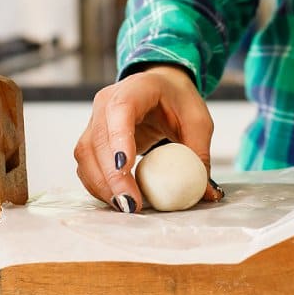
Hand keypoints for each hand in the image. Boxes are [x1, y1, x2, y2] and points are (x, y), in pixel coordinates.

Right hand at [74, 64, 221, 211]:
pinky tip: (117, 199)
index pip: (120, 110)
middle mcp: (107, 101)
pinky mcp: (91, 137)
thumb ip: (200, 155)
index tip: (126, 168)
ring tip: (126, 206)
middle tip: (131, 204)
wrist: (160, 88)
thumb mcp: (198, 122)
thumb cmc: (178, 101)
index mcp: (137, 88)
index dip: (119, 138)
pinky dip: (98, 185)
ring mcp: (94, 119)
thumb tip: (208, 193)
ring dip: (102, 185)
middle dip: (111, 177)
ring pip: (86, 154)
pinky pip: (86, 164)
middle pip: (98, 140)